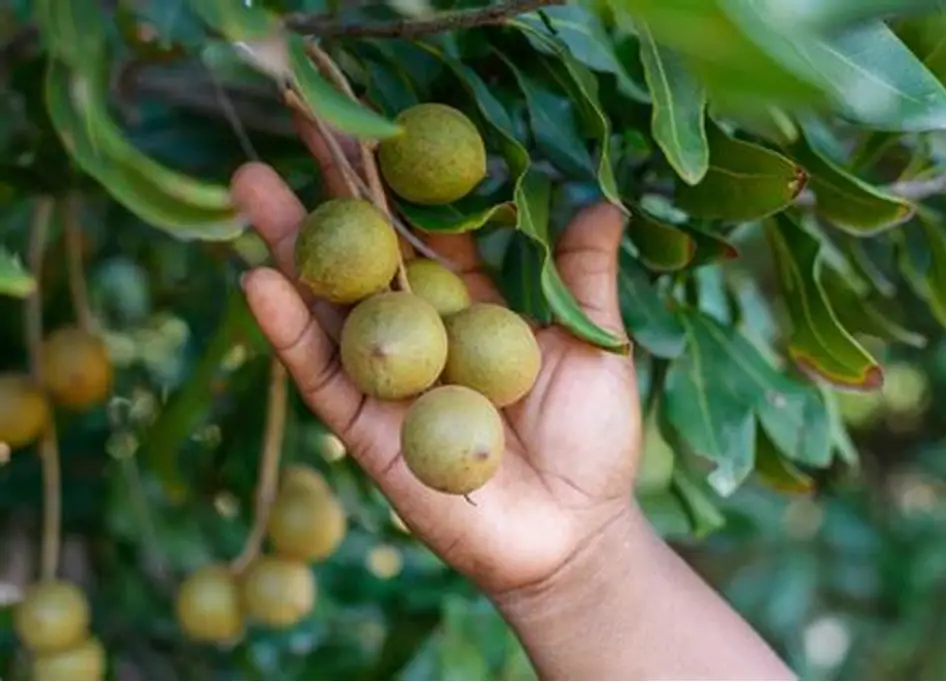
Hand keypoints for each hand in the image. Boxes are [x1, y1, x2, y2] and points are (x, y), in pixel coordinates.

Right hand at [232, 121, 641, 596]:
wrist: (574, 532)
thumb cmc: (593, 439)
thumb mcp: (596, 344)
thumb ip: (585, 276)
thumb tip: (602, 199)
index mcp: (473, 305)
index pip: (426, 231)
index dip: (399, 182)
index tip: (372, 125)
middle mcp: (422, 333)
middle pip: (365, 256)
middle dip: (329, 198)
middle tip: (289, 129)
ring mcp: (387, 379)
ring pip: (328, 306)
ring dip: (288, 250)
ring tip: (248, 189)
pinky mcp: (364, 429)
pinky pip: (321, 376)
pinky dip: (290, 332)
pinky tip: (259, 281)